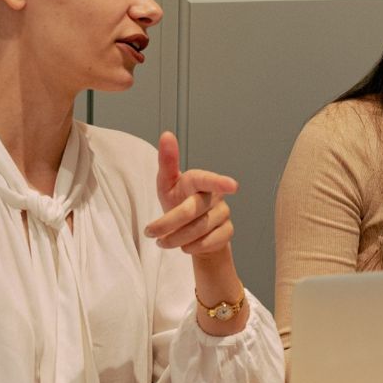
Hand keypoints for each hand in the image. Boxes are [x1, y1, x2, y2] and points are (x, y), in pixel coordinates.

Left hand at [145, 132, 238, 254]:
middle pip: (191, 211)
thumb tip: (167, 134)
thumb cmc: (178, 201)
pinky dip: (191, 247)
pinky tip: (184, 246)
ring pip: (198, 231)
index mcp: (199, 180)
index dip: (219, 182)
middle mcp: (215, 195)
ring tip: (164, 242)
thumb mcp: (167, 183)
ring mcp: (224, 214)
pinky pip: (208, 243)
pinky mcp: (228, 232)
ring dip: (175, 240)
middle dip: (167, 224)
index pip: (207, 180)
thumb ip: (167, 162)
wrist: (192, 230)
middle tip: (150, 233)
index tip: (233, 186)